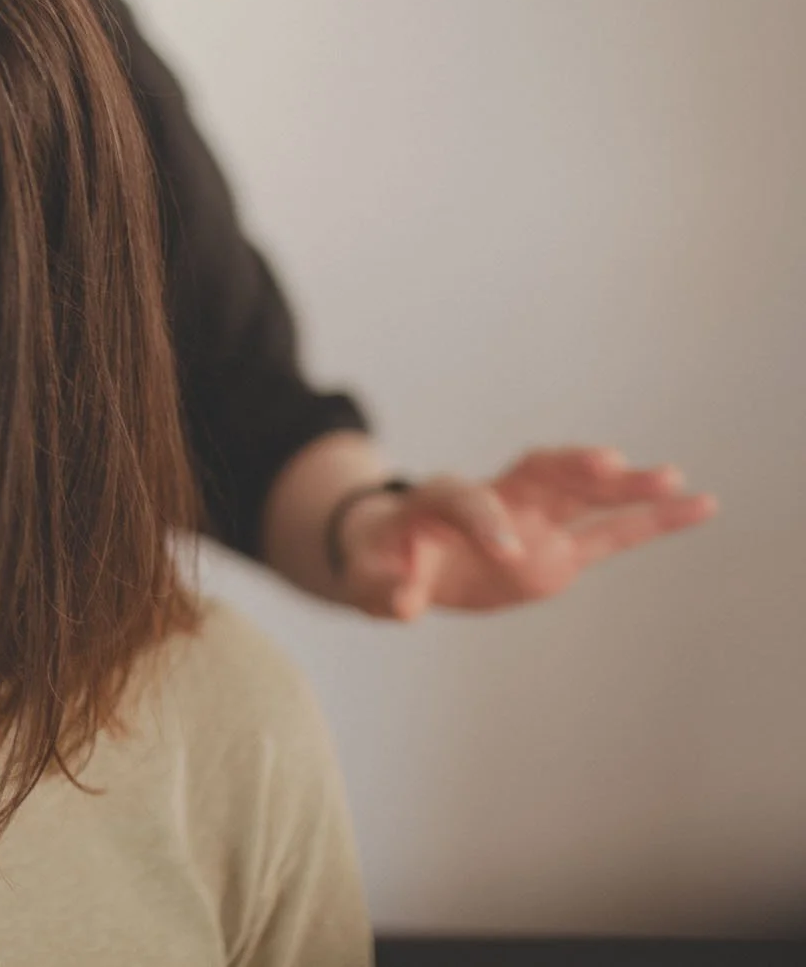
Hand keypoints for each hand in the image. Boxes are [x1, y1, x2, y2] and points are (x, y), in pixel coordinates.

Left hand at [337, 446, 717, 619]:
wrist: (395, 555)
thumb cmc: (377, 561)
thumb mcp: (367, 578)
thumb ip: (383, 588)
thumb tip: (403, 603)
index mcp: (438, 500)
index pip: (468, 500)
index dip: (486, 522)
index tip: (508, 553)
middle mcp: (492, 498)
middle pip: (534, 474)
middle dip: (570, 468)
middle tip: (612, 463)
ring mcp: (530, 519)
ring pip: (578, 494)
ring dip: (621, 485)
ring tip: (673, 478)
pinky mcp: (557, 549)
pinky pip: (607, 533)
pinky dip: (650, 520)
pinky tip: (698, 505)